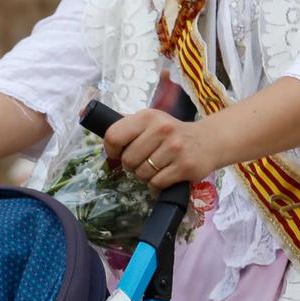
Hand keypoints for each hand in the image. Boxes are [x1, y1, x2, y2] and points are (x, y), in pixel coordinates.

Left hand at [105, 108, 222, 189]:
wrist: (209, 141)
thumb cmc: (172, 133)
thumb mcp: (151, 121)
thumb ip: (126, 124)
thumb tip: (90, 119)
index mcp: (148, 116)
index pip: (114, 136)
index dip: (111, 150)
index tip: (119, 152)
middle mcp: (162, 129)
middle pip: (128, 160)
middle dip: (132, 165)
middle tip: (145, 160)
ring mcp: (175, 148)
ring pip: (142, 174)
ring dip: (146, 175)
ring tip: (158, 165)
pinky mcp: (185, 166)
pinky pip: (156, 183)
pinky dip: (158, 183)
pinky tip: (167, 173)